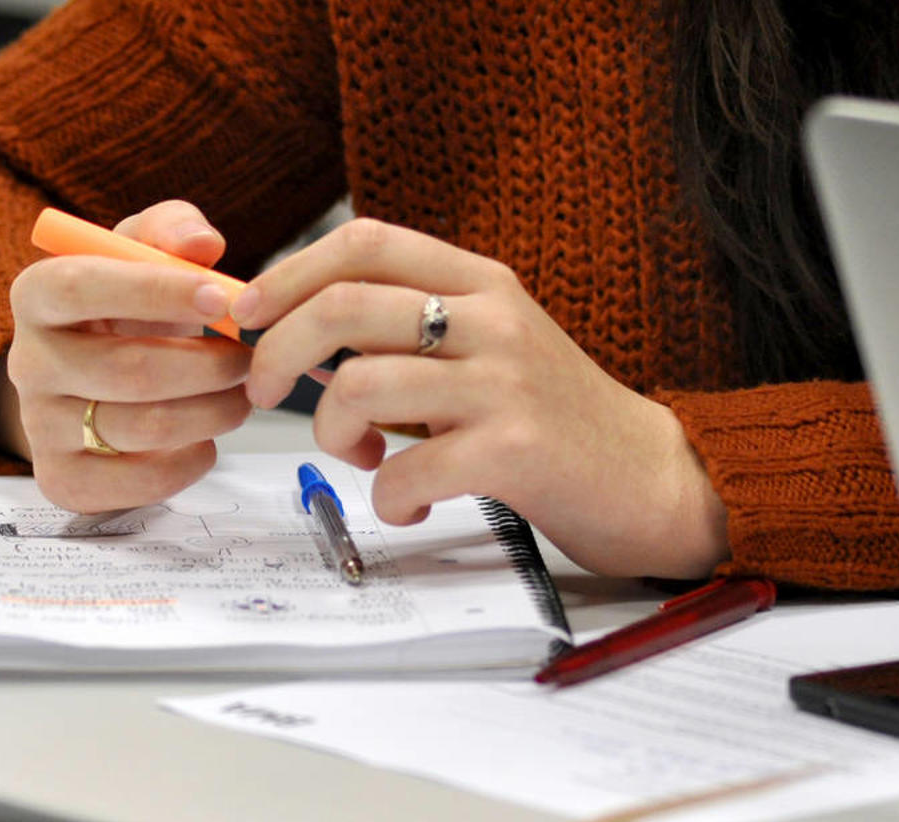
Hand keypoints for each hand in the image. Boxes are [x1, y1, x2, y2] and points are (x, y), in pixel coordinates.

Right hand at [5, 201, 252, 511]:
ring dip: (213, 412)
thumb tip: (201, 244)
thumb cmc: (126, 310)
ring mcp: (39, 426)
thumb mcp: (142, 254)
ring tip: (239, 397)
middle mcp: (27, 362)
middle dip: (209, 366)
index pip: (81, 287)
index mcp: (37, 295)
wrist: (90, 382)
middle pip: (128, 369)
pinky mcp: (62, 479)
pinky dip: (189, 461)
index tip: (222, 296)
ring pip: (144, 427)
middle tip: (248, 361)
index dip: (157, 291)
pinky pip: (139, 482)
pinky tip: (203, 439)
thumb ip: (171, 231)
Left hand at [234, 218, 728, 578]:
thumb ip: (411, 330)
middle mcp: (492, 319)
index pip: (366, 242)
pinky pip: (403, 468)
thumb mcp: (488, 345)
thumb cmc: (551, 418)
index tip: (248, 313)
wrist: (650, 478)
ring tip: (359, 459)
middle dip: (277, 353)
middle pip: (343, 306)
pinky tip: (410, 502)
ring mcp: (504, 382)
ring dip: (329, 434)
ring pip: (360, 385)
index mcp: (480, 282)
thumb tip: (298, 335)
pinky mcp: (514, 449)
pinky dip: (385, 496)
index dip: (290, 272)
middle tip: (265, 392)